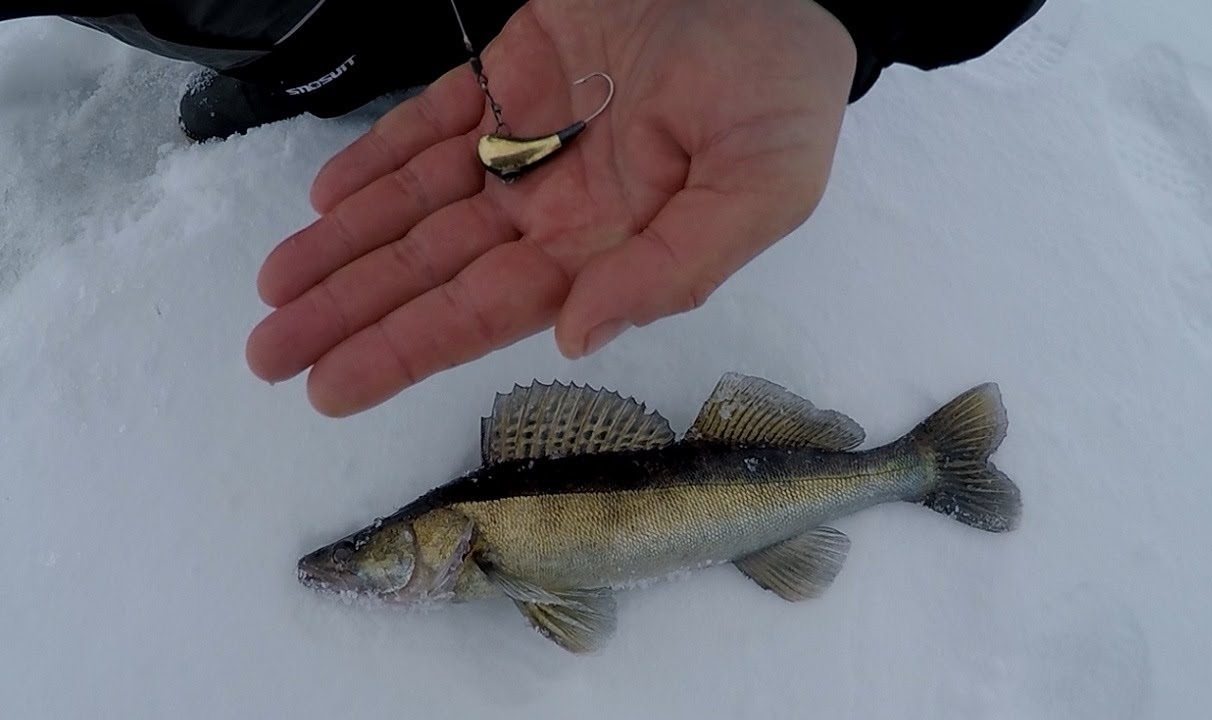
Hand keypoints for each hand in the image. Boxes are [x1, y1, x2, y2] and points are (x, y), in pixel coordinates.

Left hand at [246, 0, 855, 415]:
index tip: (332, 389)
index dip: (408, 349)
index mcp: (609, 246)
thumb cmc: (784, 91)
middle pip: (433, 271)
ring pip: (416, 205)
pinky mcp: (514, 73)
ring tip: (275, 290)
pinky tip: (325, 200)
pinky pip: (432, 122)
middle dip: (352, 314)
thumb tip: (574, 338)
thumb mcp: (761, 191)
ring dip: (346, 247)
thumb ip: (674, 271)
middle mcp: (557, 205)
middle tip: (269, 357)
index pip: (488, 311)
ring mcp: (529, 139)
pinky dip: (377, 159)